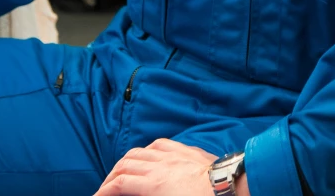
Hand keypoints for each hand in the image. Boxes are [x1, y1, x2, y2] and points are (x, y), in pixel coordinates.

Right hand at [94, 138, 221, 195]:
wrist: (232, 186)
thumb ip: (148, 195)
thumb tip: (136, 192)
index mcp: (154, 184)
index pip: (120, 184)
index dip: (103, 191)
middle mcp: (160, 165)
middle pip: (125, 165)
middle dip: (110, 176)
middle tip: (104, 188)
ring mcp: (173, 155)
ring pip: (140, 151)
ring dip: (125, 162)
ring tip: (119, 172)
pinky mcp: (186, 150)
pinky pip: (159, 144)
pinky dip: (145, 150)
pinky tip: (145, 155)